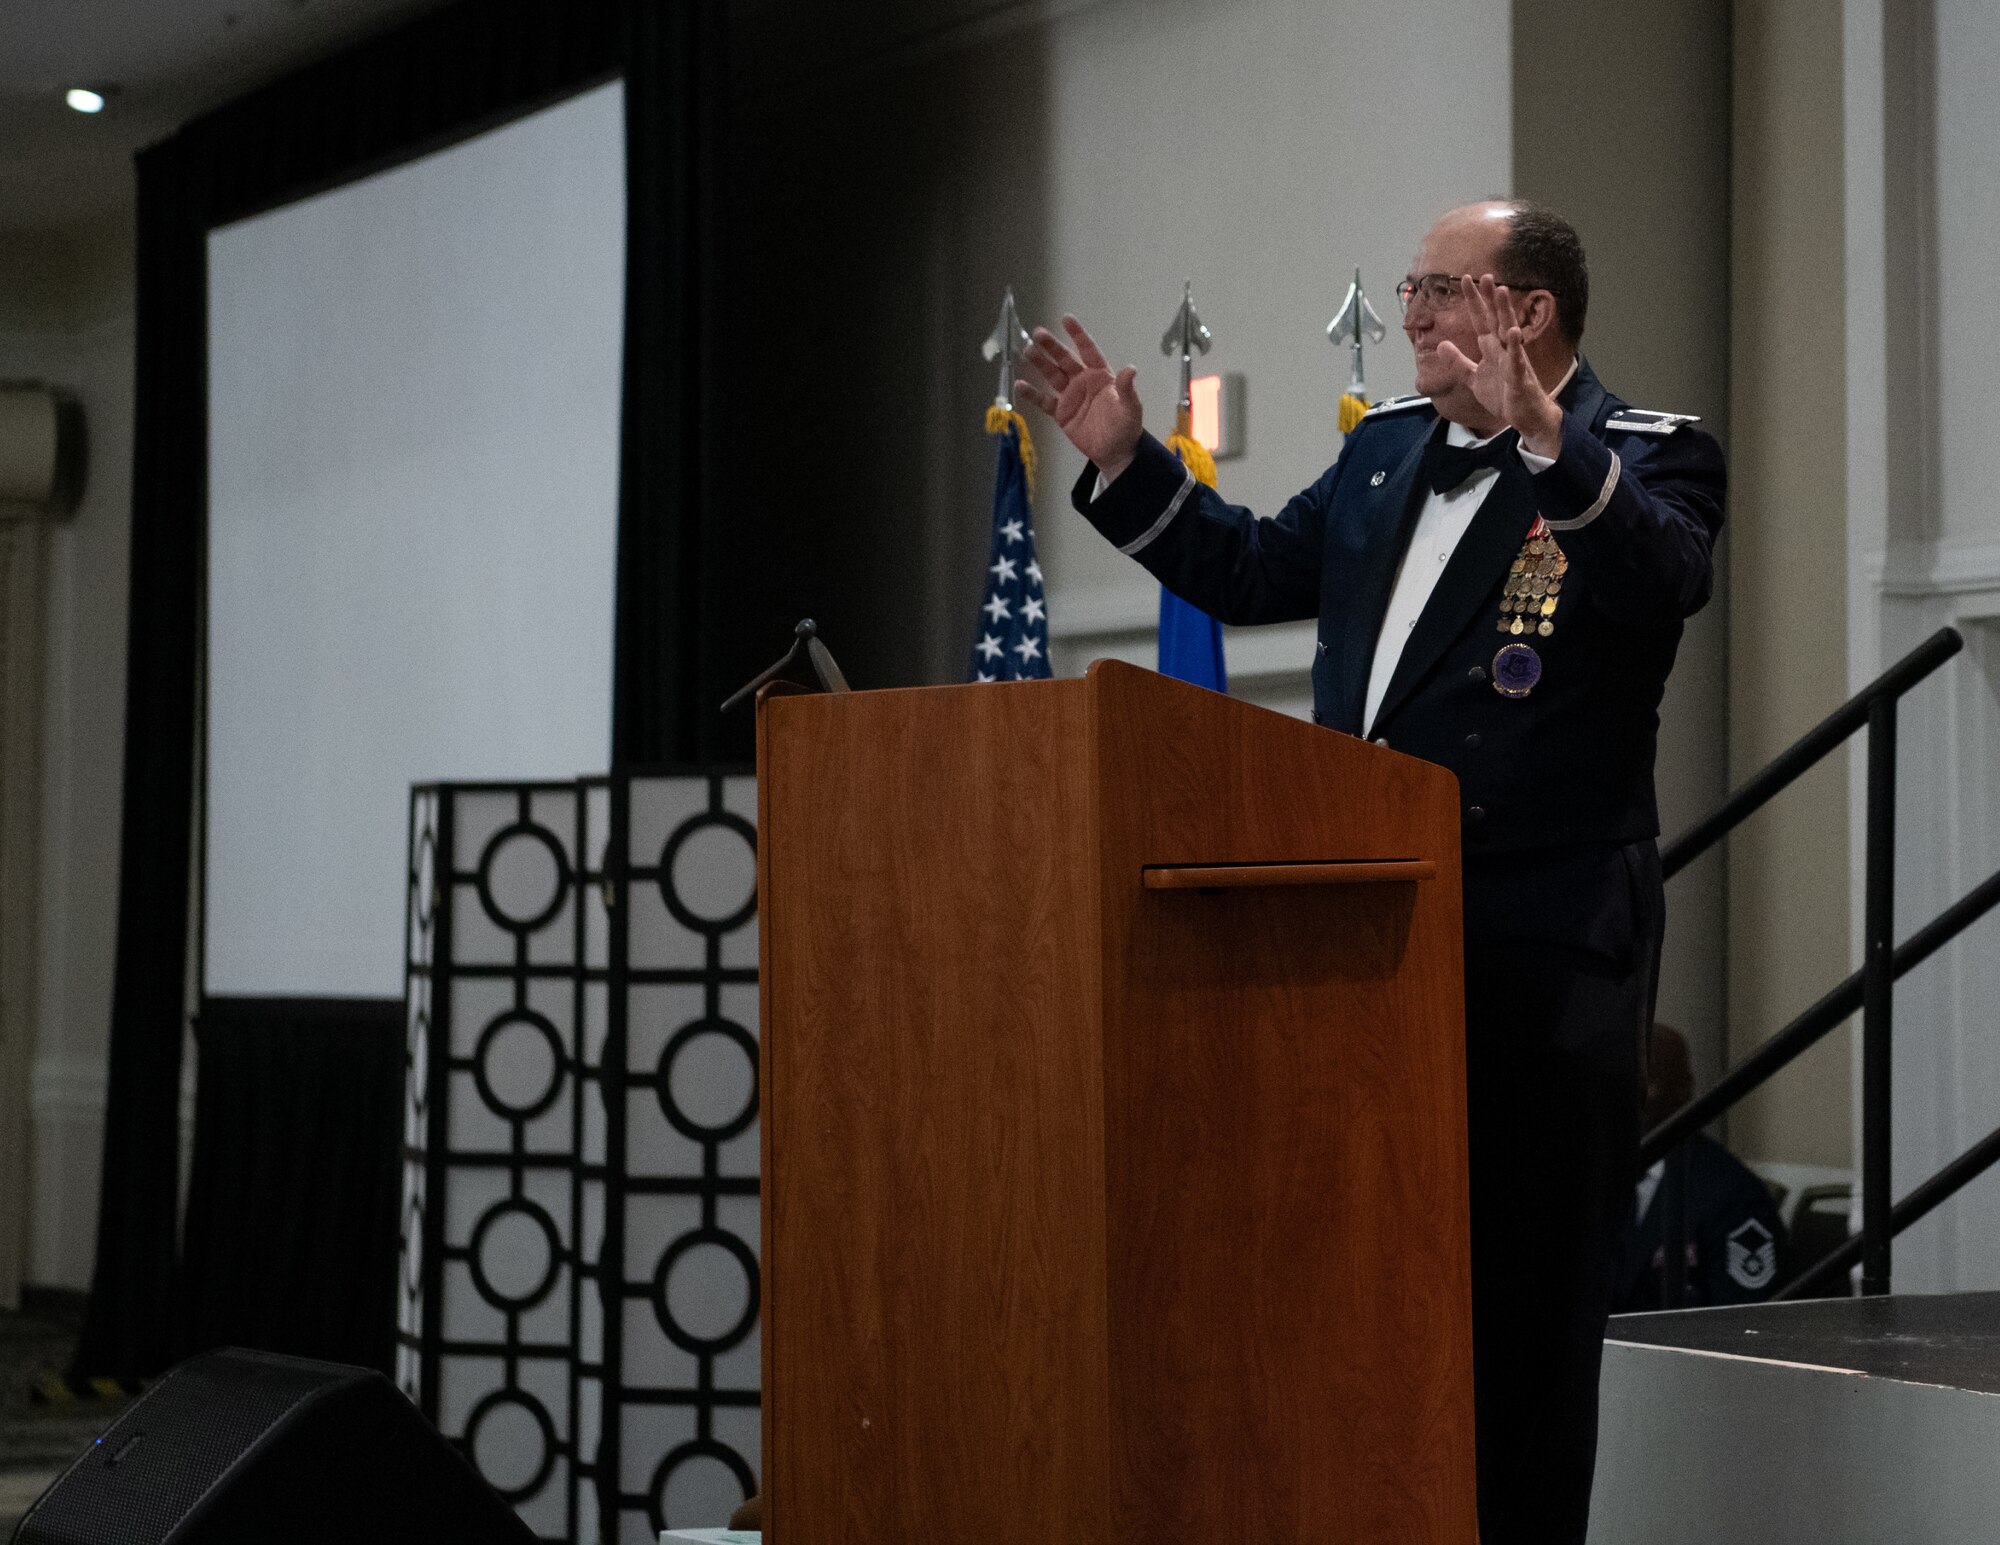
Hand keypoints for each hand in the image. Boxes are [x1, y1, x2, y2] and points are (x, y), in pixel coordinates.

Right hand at [1014, 315, 1143, 479]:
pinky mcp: (1061, 413)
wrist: (1115, 452)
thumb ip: (1126, 388)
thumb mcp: (1130, 407)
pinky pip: (1044, 401)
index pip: (1088, 350)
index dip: (1078, 335)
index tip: (1066, 319)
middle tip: (1038, 332)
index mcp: (1100, 375)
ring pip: (1052, 375)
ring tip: (1027, 351)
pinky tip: (1020, 385)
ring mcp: (1070, 396)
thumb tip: (1130, 369)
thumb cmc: (1126, 426)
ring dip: (1040, 364)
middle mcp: (1083, 381)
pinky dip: (1032, 394)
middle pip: (1065, 359)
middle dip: (1052, 346)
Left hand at [1432, 275, 1564, 457]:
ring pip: (1509, 331)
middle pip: (1495, 318)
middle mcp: (1503, 349)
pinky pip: (1517, 359)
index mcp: (1491, 348)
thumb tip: (1441, 344)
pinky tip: (1513, 332)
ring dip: (1505, 311)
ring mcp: (1513, 360)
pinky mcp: (1519, 376)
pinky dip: (1514, 347)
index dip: (1473, 301)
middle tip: (1484, 275)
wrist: (1523, 415)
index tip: (1465, 280)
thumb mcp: (1473, 378)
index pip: (1480, 320)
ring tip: (1501, 291)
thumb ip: (1458, 362)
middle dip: (1489, 298)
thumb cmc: (1503, 394)